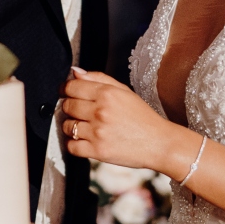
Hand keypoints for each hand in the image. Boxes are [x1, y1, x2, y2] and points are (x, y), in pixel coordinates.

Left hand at [60, 69, 192, 174]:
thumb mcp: (124, 91)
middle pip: (67, 106)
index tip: (65, 92)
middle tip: (78, 111)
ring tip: (83, 127)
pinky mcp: (97, 151)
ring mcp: (98, 132)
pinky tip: (83, 140)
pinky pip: (71, 146)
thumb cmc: (143, 118)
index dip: (65, 89)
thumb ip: (99, 78)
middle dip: (69, 107)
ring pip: (67, 126)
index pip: (72, 87)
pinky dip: (74, 144)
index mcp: (107, 94)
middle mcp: (100, 111)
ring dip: (71, 126)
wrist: (159, 143)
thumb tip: (75, 72)